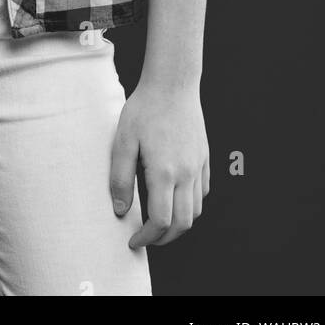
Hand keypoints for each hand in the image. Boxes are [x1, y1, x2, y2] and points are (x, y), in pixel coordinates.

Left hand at [109, 79, 209, 248]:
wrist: (173, 83)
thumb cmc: (144, 109)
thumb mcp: (123, 140)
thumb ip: (121, 177)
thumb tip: (122, 210)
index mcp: (164, 172)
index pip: (161, 220)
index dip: (147, 237)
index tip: (133, 240)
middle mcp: (186, 173)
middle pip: (183, 223)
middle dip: (164, 238)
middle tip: (146, 238)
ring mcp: (198, 166)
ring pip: (196, 210)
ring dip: (179, 224)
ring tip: (159, 222)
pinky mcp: (204, 158)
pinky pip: (203, 192)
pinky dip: (191, 204)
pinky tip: (175, 199)